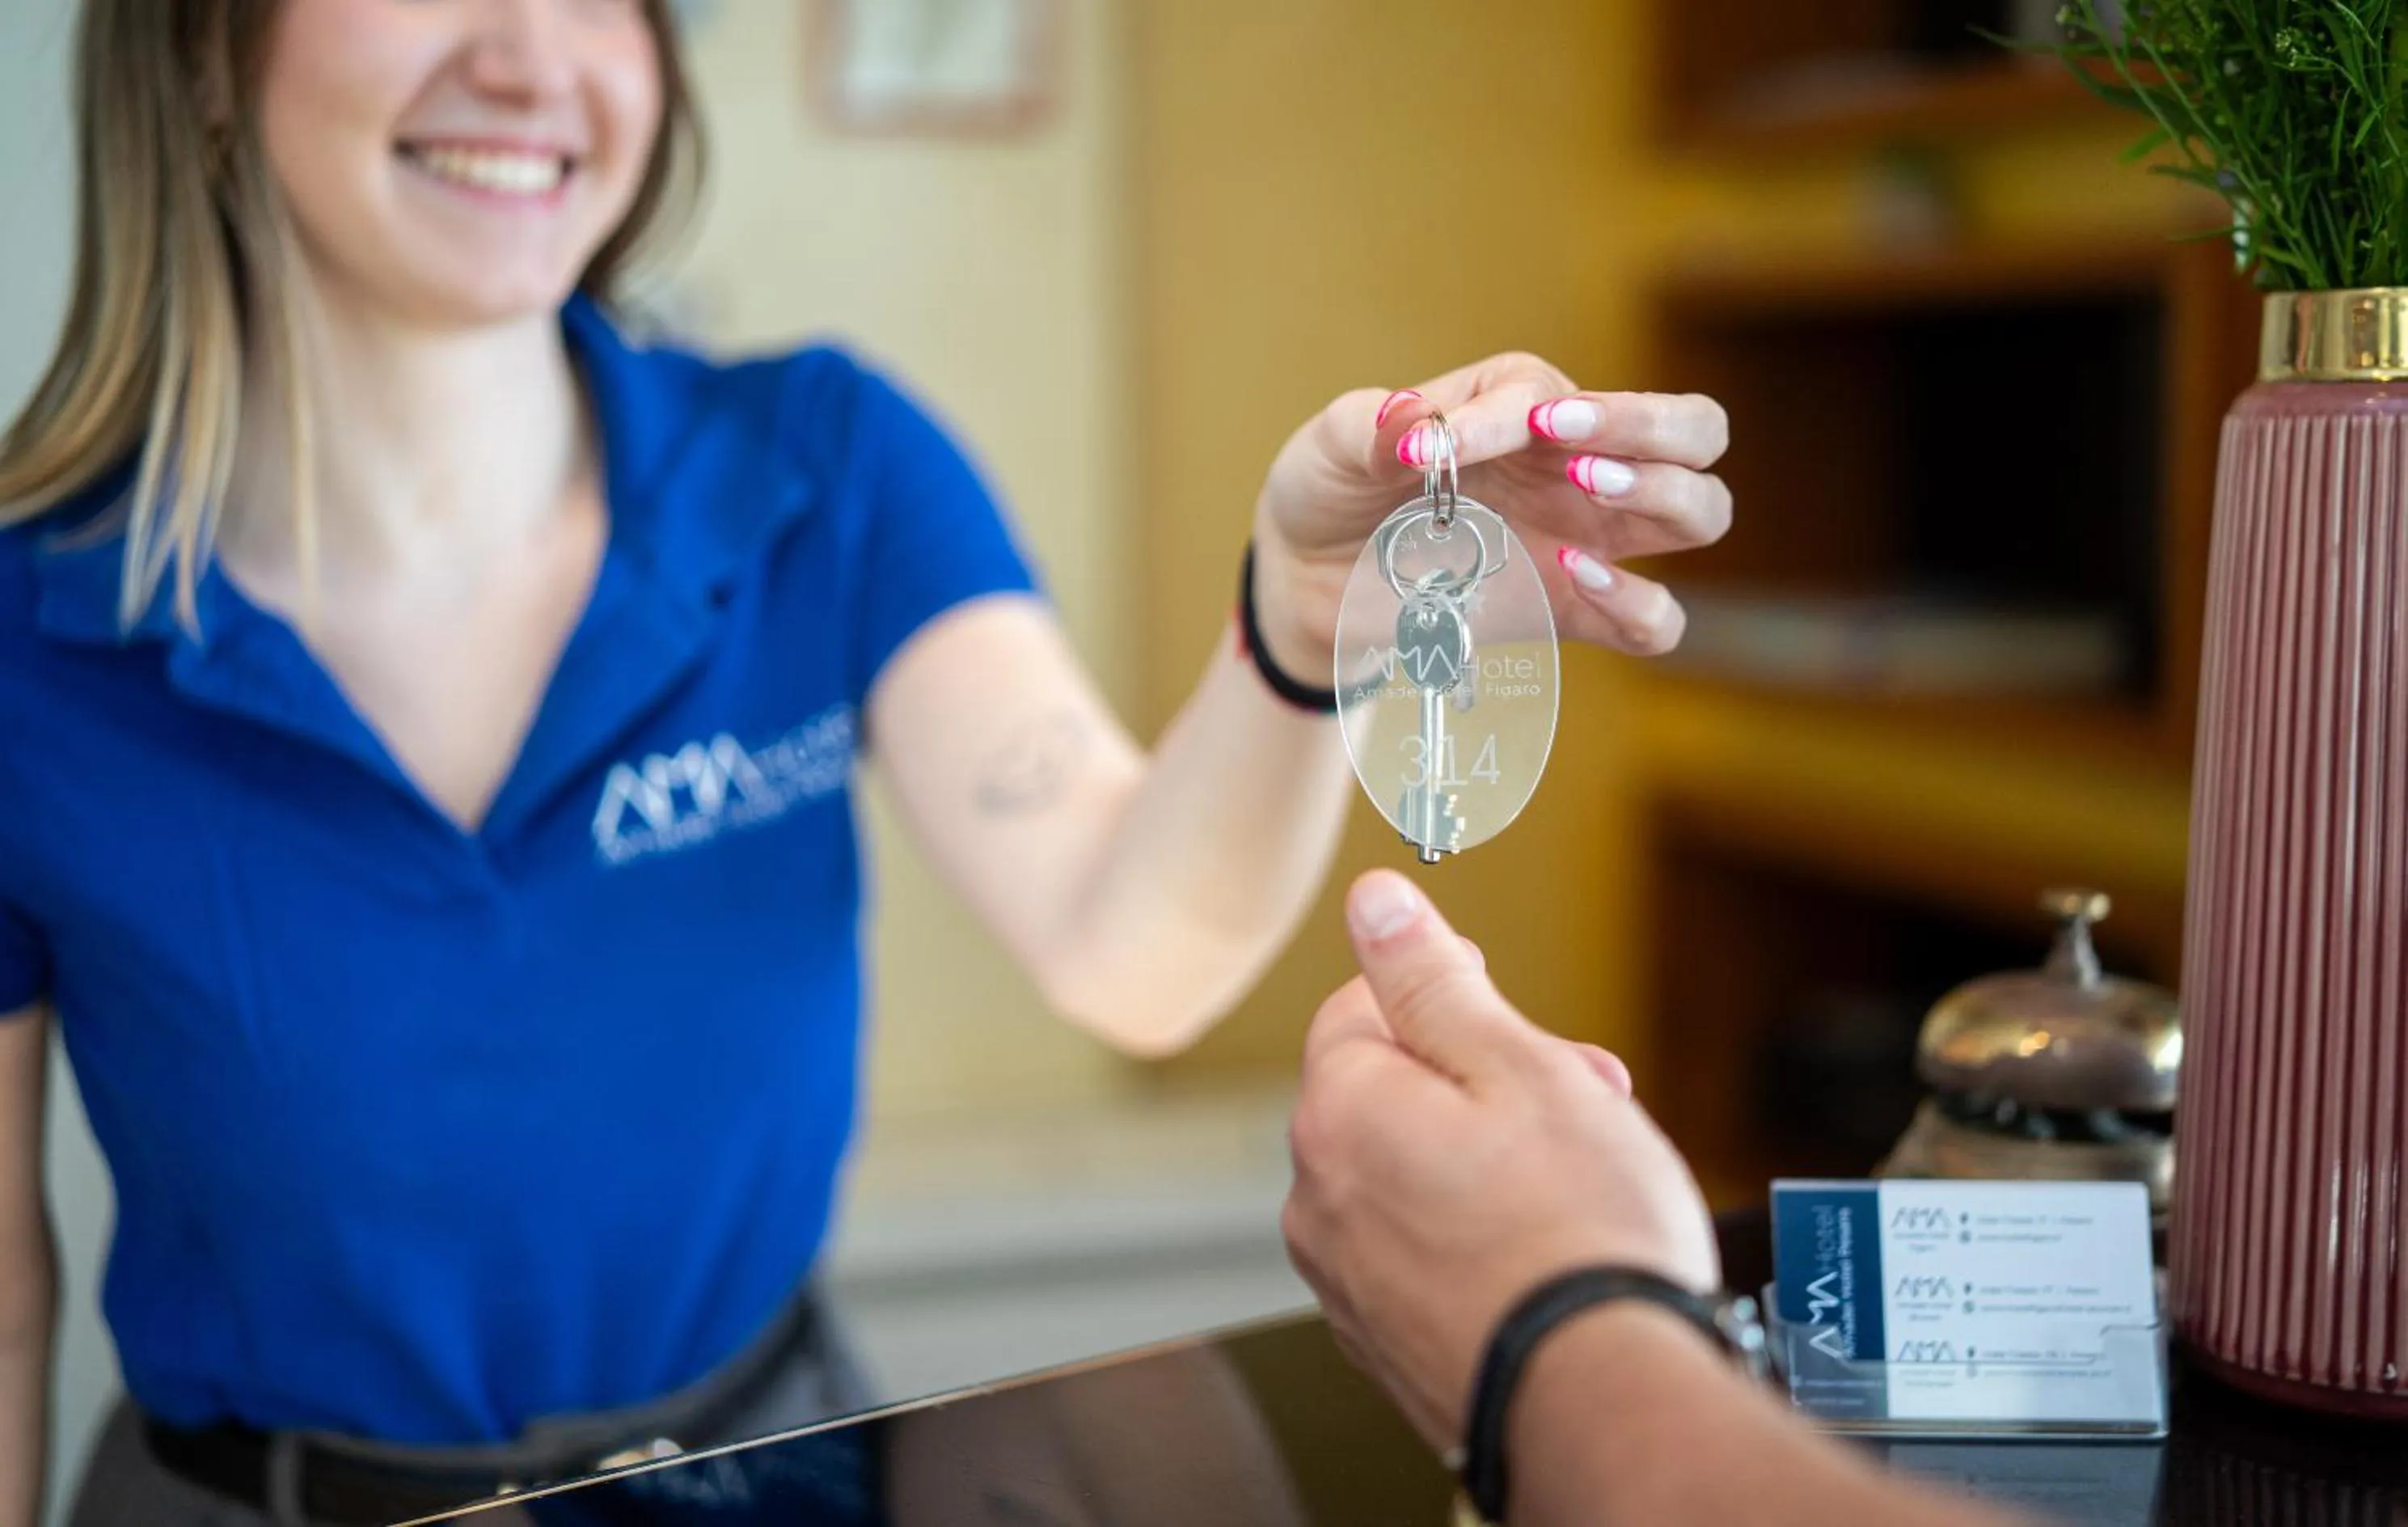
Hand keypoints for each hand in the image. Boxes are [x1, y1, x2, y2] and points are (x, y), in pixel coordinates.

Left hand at [1247, 354, 1730, 679]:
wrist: (1310, 580)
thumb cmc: (1332, 491)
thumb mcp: (1330, 445)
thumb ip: (1368, 425)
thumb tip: (1413, 424)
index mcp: (1526, 404)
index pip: (1568, 395)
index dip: (1524, 412)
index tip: (1447, 444)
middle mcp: (1575, 464)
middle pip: (1695, 430)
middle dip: (1658, 426)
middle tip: (1580, 453)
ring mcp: (1586, 539)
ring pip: (1701, 510)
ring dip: (1666, 496)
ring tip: (1587, 495)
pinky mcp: (1573, 611)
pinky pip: (1656, 620)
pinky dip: (1640, 604)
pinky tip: (1577, 578)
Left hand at [1282, 870, 1718, 1450]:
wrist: (1602, 1404)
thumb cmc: (1577, 1237)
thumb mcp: (1518, 1066)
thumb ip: (1432, 981)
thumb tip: (1374, 902)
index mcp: (1338, 1115)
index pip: (1359, 1007)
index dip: (1437, 984)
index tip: (1494, 985)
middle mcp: (1318, 1202)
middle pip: (1390, 1096)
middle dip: (1481, 1077)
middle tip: (1582, 1089)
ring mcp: (1347, 1284)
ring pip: (1410, 1177)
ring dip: (1484, 1156)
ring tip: (1581, 1174)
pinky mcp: (1386, 1345)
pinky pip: (1422, 1253)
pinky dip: (1476, 1235)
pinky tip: (1549, 1247)